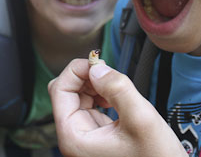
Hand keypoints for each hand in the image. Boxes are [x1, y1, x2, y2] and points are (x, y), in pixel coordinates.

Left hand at [48, 59, 186, 156]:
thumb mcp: (141, 118)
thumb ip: (117, 88)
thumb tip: (96, 67)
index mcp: (74, 138)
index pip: (59, 90)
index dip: (76, 70)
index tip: (100, 62)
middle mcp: (74, 139)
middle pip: (65, 91)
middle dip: (86, 76)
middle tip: (110, 72)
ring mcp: (85, 137)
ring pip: (78, 96)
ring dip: (96, 84)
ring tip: (117, 87)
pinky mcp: (97, 134)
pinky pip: (91, 104)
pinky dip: (103, 94)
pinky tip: (118, 97)